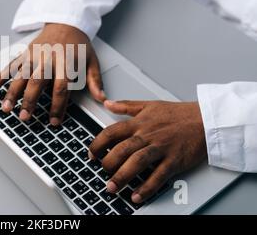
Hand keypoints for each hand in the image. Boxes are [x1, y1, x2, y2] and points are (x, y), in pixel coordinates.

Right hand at [0, 23, 104, 124]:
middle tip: (24, 117)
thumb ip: (95, 81)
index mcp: (66, 62)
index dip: (57, 106)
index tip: (53, 121)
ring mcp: (34, 55)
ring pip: (20, 75)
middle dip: (29, 101)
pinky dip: (0, 76)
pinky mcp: (25, 53)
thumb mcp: (92, 60)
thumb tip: (102, 99)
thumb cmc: (79, 44)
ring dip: (11, 92)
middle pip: (37, 82)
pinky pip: (10, 65)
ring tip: (6, 108)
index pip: (61, 87)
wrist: (66, 20)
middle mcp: (48, 58)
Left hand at [89, 100, 206, 203]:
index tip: (91, 154)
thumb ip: (126, 105)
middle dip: (108, 164)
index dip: (97, 144)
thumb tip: (107, 103)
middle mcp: (147, 135)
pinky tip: (137, 195)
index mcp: (139, 123)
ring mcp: (161, 148)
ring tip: (112, 187)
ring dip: (122, 176)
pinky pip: (158, 175)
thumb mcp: (149, 105)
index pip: (111, 132)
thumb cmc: (178, 114)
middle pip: (121, 150)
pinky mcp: (174, 160)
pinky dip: (147, 187)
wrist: (206, 119)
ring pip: (137, 162)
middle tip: (101, 173)